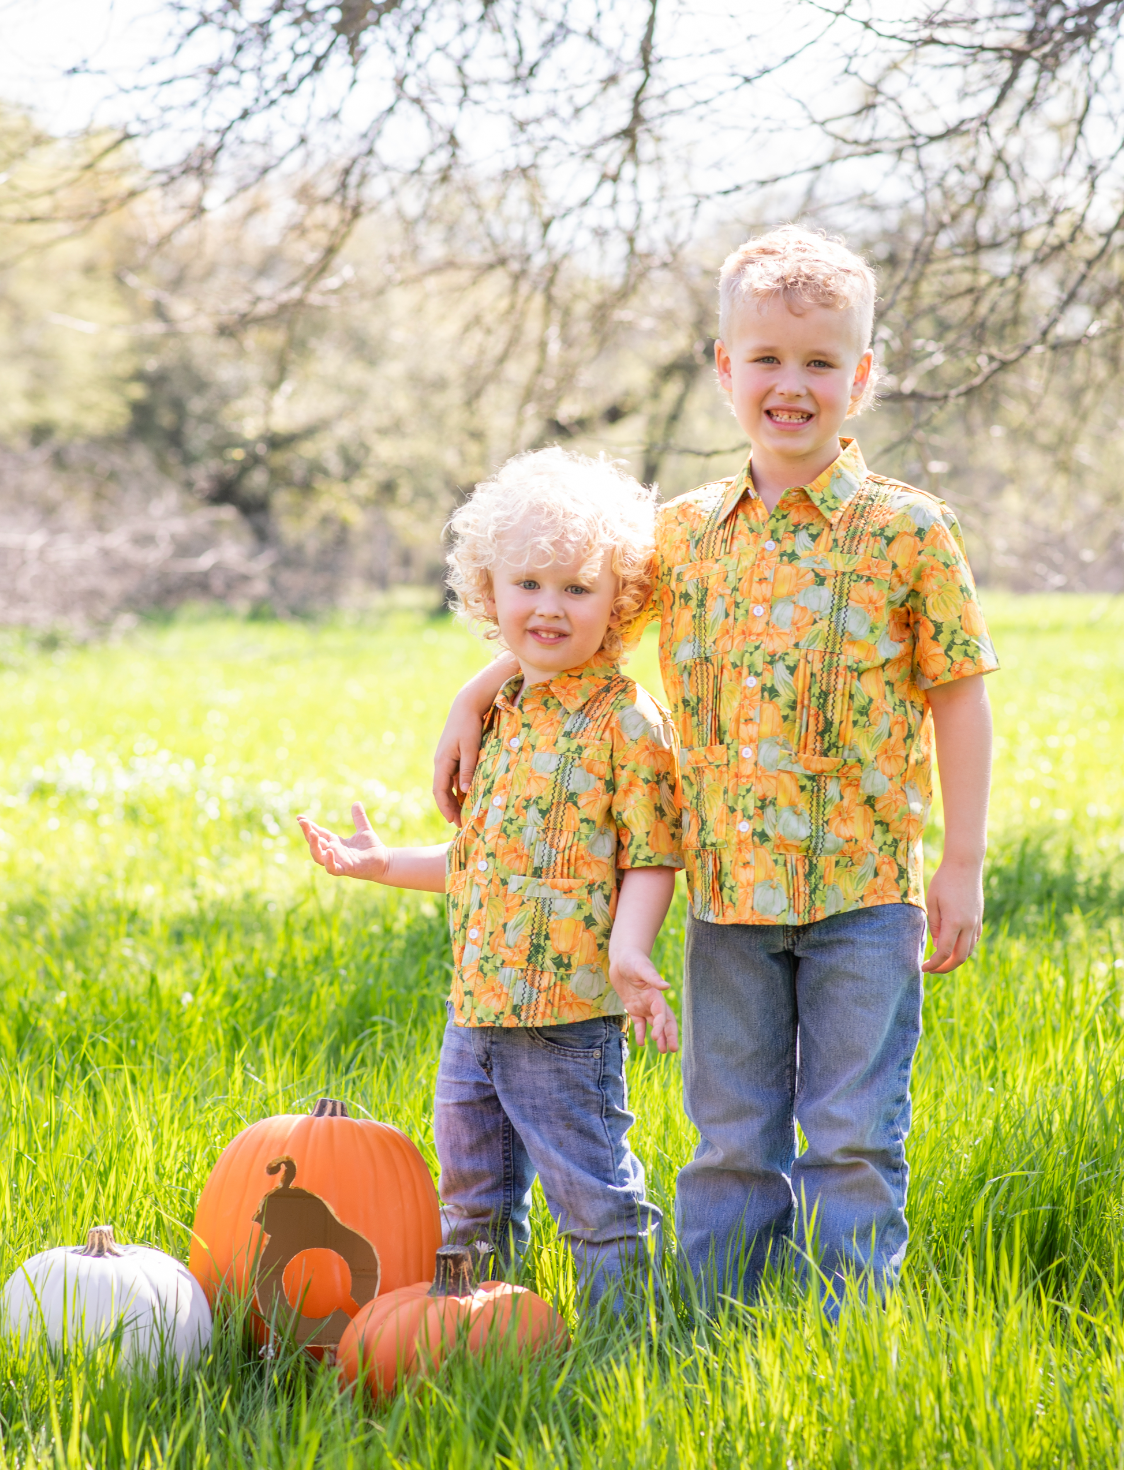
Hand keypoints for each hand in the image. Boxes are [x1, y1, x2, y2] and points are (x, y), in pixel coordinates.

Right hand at [297, 802, 389, 882]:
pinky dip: (329, 861)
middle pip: (315, 843)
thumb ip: (359, 818)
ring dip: (313, 846)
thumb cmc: (372, 848)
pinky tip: (329, 851)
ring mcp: (338, 861)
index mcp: (335, 843)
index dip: (309, 826)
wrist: (384, 861)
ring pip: (318, 856)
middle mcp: (333, 852)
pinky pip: (332, 868)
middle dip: (307, 833)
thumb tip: (356, 802)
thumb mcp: (364, 830)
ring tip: (312, 833)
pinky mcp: (346, 870)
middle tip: (302, 822)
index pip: (318, 833)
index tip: (300, 818)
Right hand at [432, 699, 482, 826]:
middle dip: (449, 807)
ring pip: (447, 785)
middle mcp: (441, 763)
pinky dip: (458, 788)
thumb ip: (468, 769)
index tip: (453, 821)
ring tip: (463, 813)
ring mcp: (446, 759)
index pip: (439, 791)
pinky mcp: (453, 756)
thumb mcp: (471, 747)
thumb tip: (464, 790)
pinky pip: (453, 777)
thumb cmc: (469, 725)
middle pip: (442, 791)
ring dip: (454, 799)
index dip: (445, 807)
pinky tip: (467, 796)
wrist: (466, 706)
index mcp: (442, 762)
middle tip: (459, 823)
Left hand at [607, 946, 678, 1052]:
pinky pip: (639, 1023)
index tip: (656, 1037)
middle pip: (664, 1022)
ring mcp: (644, 1005)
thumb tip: (667, 986)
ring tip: (663, 1051)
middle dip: (669, 1035)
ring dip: (660, 1037)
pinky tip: (641, 1043)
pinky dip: (641, 1032)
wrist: (622, 958)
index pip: (662, 1014)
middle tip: (672, 1050)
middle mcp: (652, 1002)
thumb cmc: (633, 960)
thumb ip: (653, 978)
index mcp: (656, 995)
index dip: (660, 1026)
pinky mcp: (633, 1007)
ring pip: (654, 1024)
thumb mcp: (642, 968)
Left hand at [923, 858, 983, 972]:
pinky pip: (973, 940)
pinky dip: (964, 948)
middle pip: (960, 957)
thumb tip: (937, 945)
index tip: (923, 968)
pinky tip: (954, 947)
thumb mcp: (932, 902)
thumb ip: (934, 925)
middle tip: (932, 970)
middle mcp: (968, 925)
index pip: (944, 952)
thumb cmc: (943, 881)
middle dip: (946, 968)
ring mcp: (976, 922)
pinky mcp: (979, 918)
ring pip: (969, 950)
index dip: (934, 964)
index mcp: (954, 922)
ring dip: (956, 959)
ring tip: (941, 960)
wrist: (965, 865)